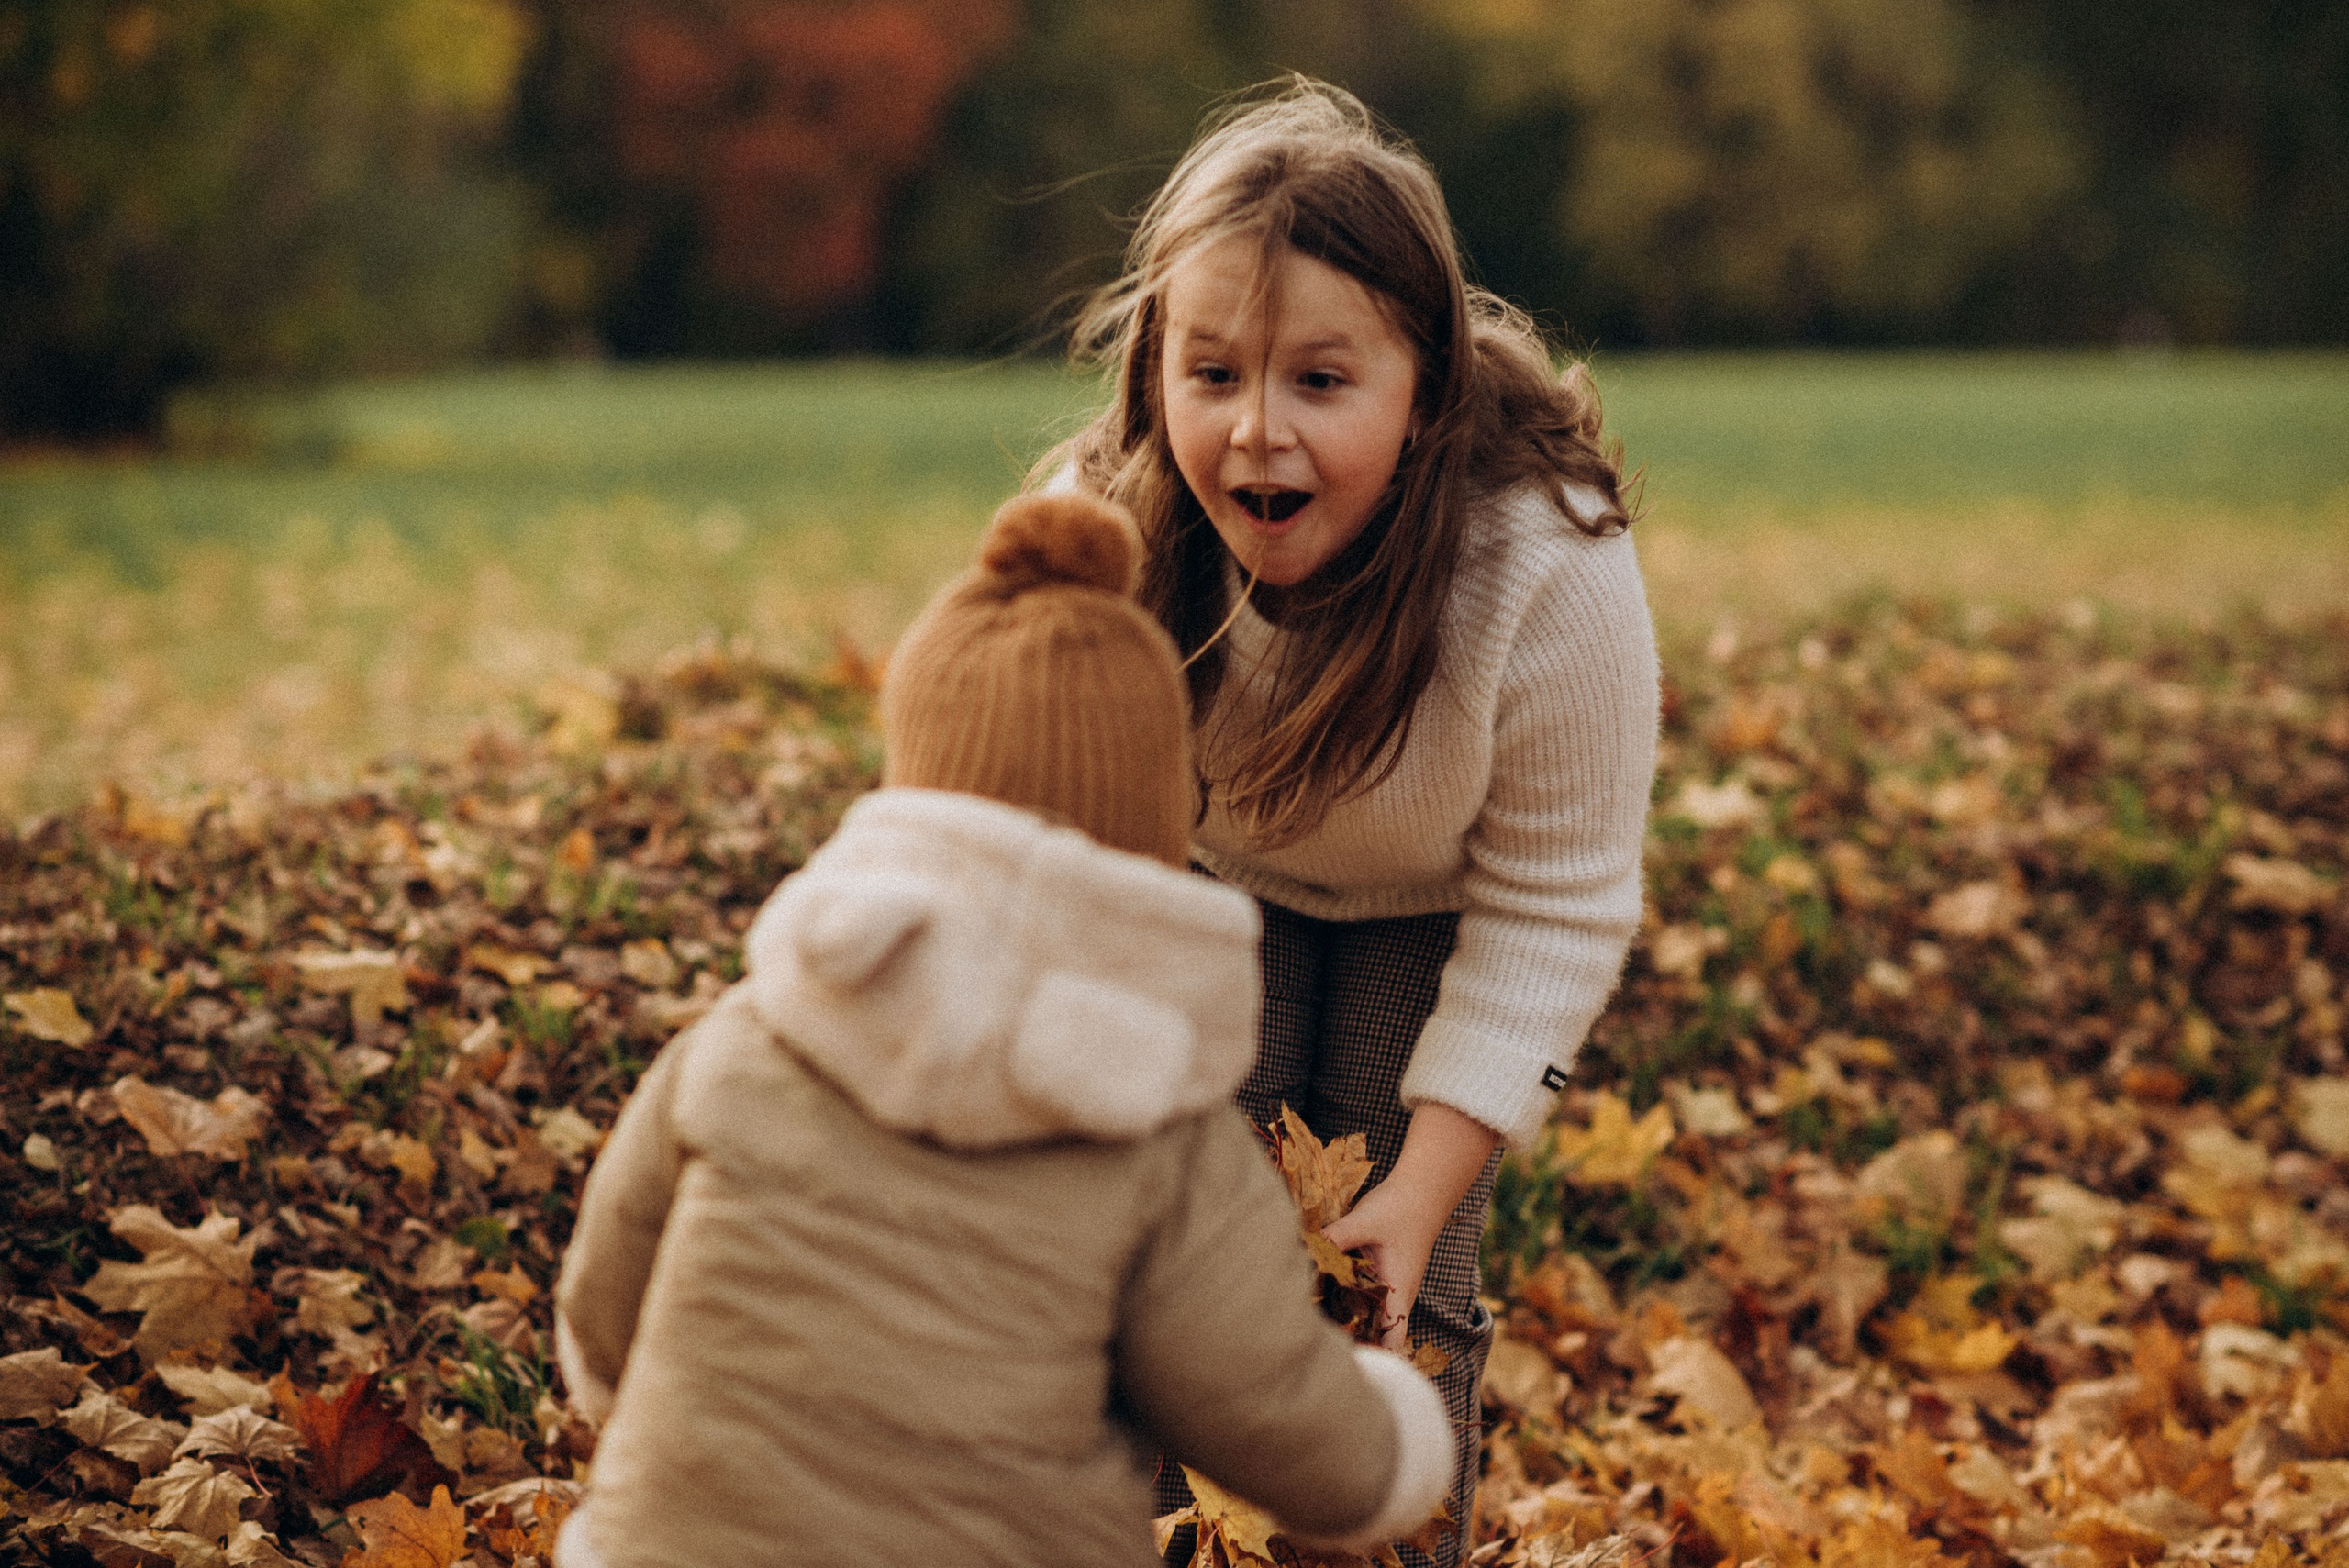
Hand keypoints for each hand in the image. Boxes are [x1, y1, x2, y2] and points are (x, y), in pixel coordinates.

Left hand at [1318, 1104, 1497, 1348]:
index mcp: (1398, 1293)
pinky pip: (1358, 1298)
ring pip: (1365, 1317)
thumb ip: (1336, 1237)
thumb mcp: (1365, 1221)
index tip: (1344, 1364)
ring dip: (1343, 1323)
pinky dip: (1341, 1302)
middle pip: (1374, 1336)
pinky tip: (1315, 1298)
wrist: (1419, 1191)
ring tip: (1308, 1328)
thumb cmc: (1400, 1208)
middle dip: (1349, 1344)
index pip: (1391, 1341)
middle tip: (1312, 1346)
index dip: (1372, 1357)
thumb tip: (1304, 1251)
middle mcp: (1393, 1297)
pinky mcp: (1375, 1276)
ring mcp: (1385, 1287)